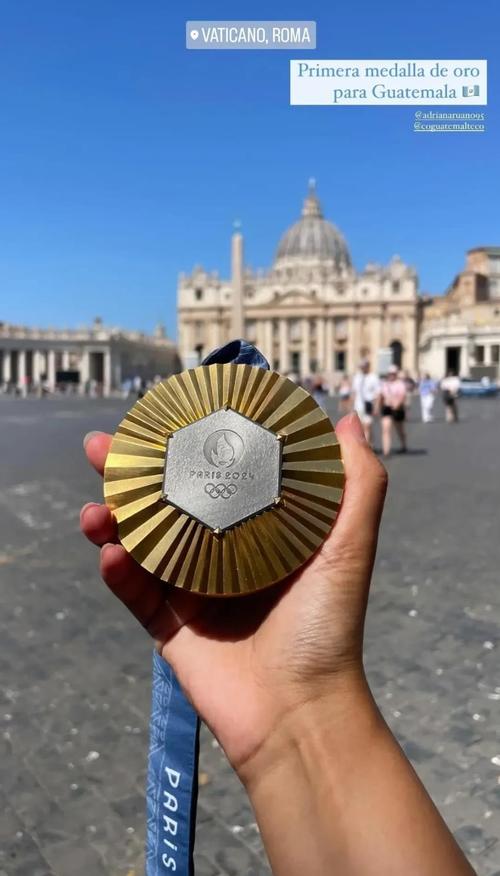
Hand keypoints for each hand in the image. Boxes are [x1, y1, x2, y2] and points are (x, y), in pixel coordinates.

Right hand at [80, 412, 386, 776]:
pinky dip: (116, 570)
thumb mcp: (349, 546)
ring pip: (139, 542)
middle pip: (165, 501)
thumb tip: (346, 419)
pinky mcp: (169, 627)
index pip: (214, 474)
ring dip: (110, 519)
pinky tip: (109, 552)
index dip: (186, 444)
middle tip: (101, 448)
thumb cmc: (328, 625)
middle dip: (128, 474)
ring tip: (94, 505)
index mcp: (256, 530)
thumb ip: (358, 483)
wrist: (299, 712)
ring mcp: (191, 590)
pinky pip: (133, 592)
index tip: (162, 415)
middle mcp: (219, 553)